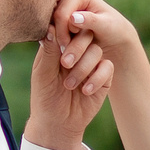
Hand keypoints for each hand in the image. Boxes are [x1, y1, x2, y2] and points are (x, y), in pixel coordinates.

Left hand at [25, 0, 114, 149]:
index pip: (68, 27)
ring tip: (69, 85)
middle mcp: (77, 50)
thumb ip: (49, 50)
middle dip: (76, 48)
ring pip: (97, 51)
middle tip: (65, 64)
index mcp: (60, 45)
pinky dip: (96, 78)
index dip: (66, 29)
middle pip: (86, 34)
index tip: (60, 42)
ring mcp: (92, 63)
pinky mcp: (104, 77)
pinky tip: (85, 91)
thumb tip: (51, 26)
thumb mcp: (43, 73)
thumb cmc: (45, 97)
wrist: (58, 123)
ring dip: (83, 68)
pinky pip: (107, 68)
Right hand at [53, 0, 138, 55]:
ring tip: (65, 51)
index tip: (68, 46)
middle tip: (65, 51)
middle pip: (52, 18)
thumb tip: (72, 17)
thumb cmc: (113, 30)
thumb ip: (91, 21)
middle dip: (58, 36)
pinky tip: (63, 48)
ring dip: (55, 39)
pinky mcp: (57, 14)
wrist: (114, 37)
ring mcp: (61, 4)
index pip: (61, 13)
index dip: (63, 32)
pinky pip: (48, 28)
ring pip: (48, 23)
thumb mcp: (107, 26)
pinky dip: (53, 39)